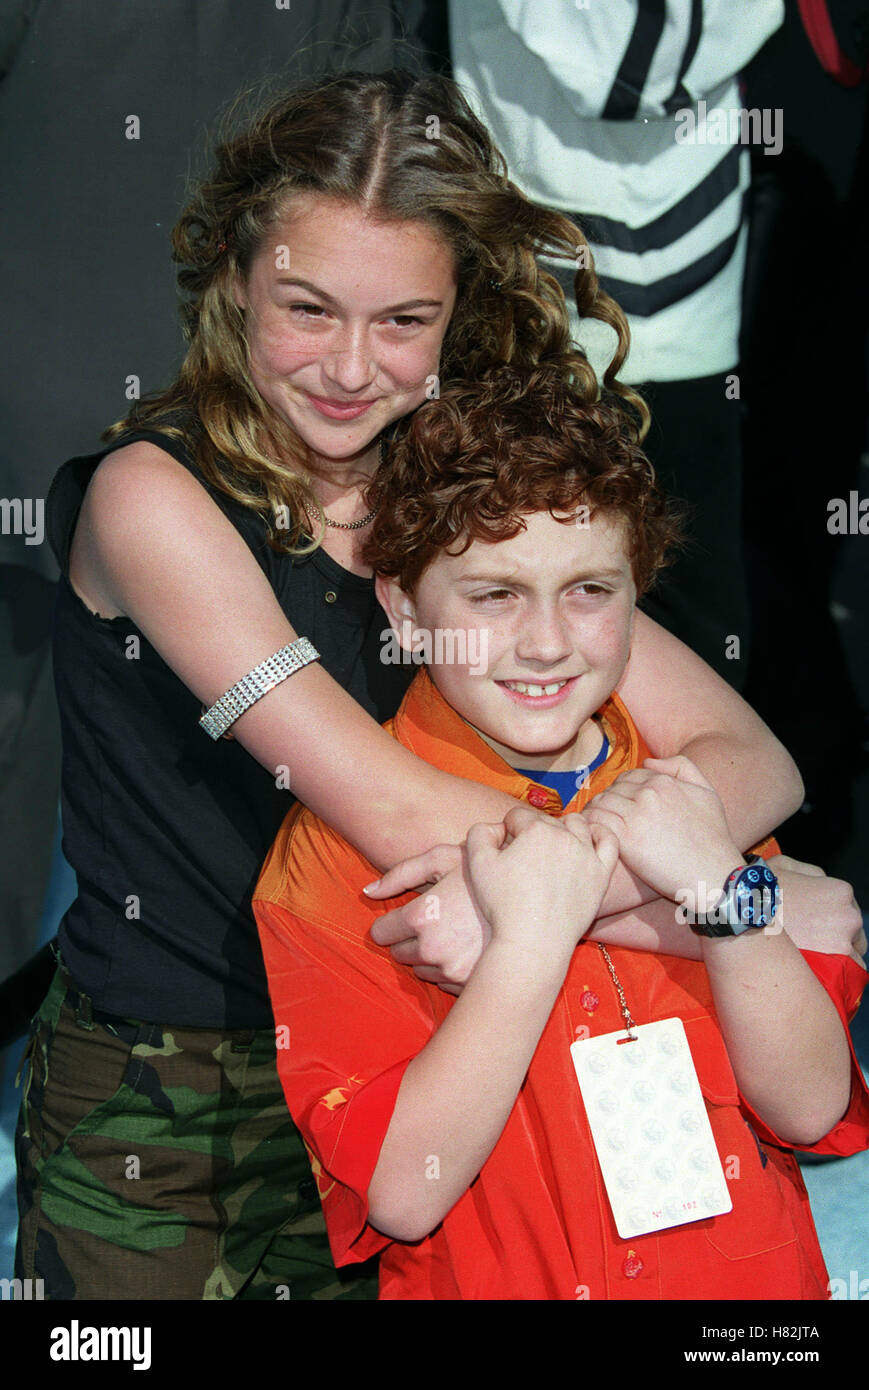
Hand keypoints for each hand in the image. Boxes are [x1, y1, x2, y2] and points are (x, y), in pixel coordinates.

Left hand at [366, 844, 490, 993]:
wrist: (535, 905)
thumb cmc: (488, 876)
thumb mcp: (446, 859)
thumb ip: (401, 872)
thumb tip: (367, 891)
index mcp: (421, 916)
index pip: (382, 933)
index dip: (391, 924)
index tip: (406, 917)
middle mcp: (431, 949)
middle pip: (399, 954)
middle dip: (411, 940)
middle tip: (435, 923)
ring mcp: (451, 970)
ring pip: (422, 970)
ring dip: (430, 956)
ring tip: (455, 935)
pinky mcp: (468, 985)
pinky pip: (445, 982)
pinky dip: (450, 969)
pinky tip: (468, 949)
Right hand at [464, 807, 618, 957]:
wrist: (533, 941)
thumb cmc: (503, 905)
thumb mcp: (477, 864)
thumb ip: (480, 832)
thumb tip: (498, 826)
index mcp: (535, 829)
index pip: (517, 816)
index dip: (507, 830)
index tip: (504, 850)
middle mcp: (564, 835)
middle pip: (546, 821)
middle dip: (532, 832)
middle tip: (524, 858)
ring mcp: (586, 854)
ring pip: (577, 824)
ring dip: (563, 828)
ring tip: (552, 847)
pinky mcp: (601, 873)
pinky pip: (608, 841)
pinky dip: (600, 834)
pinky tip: (588, 840)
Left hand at [583, 755, 741, 903]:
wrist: (712, 874)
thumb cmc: (713, 837)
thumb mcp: (707, 792)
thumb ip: (682, 767)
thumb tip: (648, 762)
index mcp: (663, 781)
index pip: (628, 777)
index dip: (622, 791)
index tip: (620, 807)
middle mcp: (648, 793)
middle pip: (612, 789)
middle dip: (608, 802)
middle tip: (605, 819)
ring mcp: (635, 814)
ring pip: (599, 803)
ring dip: (595, 814)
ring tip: (595, 828)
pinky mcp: (625, 838)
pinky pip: (595, 821)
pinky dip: (590, 826)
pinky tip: (593, 837)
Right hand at [767, 855, 865, 966]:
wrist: (743, 916)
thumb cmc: (760, 889)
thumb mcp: (783, 865)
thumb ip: (808, 872)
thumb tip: (820, 881)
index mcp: (841, 892)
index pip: (849, 910)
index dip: (830, 919)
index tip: (813, 926)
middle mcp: (850, 916)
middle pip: (854, 934)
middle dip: (837, 938)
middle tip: (810, 943)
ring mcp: (845, 942)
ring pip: (853, 957)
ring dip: (836, 958)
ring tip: (811, 961)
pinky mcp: (837, 965)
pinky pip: (848, 976)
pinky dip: (835, 977)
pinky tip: (816, 973)